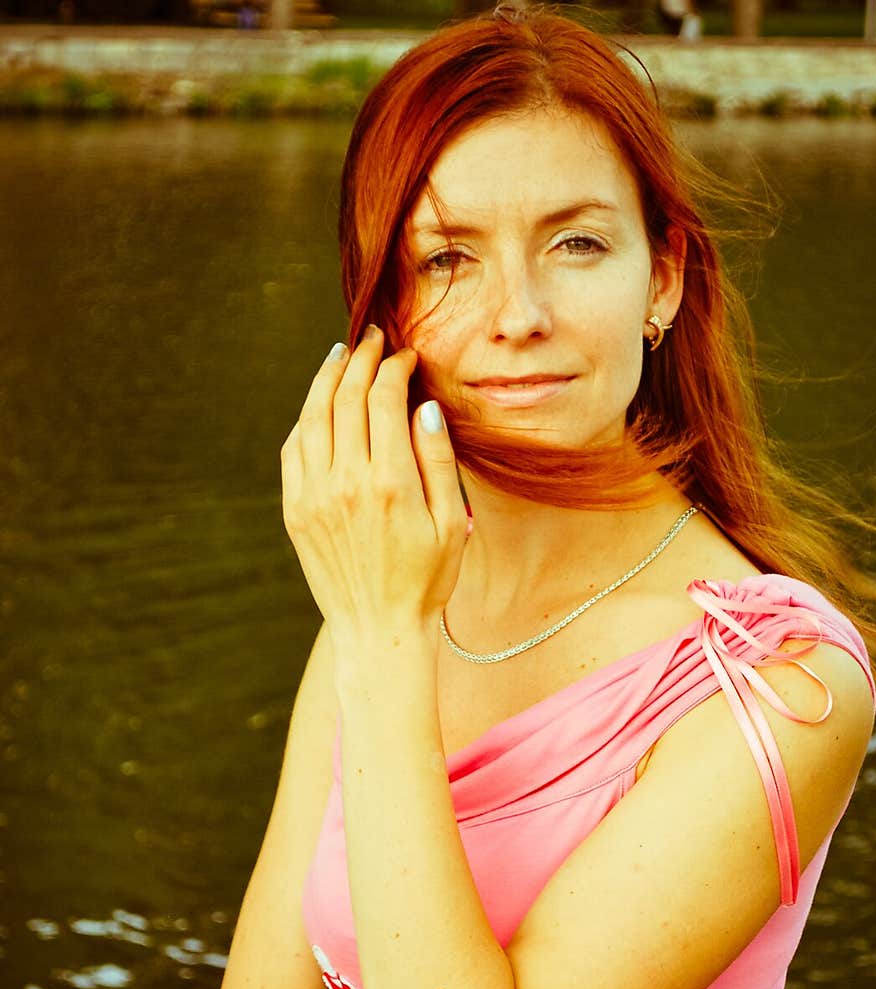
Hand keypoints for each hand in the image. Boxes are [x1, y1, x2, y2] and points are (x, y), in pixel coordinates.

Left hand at [281, 327, 467, 655]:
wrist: (379, 630)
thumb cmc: (426, 581)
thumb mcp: (450, 523)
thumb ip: (438, 460)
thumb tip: (421, 406)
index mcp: (390, 482)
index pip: (384, 399)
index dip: (394, 368)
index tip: (404, 357)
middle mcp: (346, 483)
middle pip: (346, 397)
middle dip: (361, 360)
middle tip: (373, 340)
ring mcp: (314, 496)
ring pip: (312, 417)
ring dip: (326, 379)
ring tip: (341, 356)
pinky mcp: (296, 511)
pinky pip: (293, 449)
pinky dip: (305, 419)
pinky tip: (318, 406)